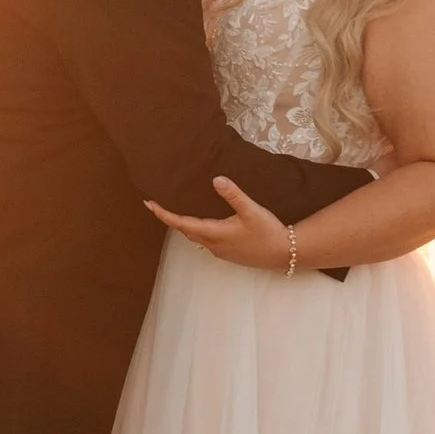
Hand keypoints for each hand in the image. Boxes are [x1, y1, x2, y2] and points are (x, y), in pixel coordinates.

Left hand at [145, 177, 300, 269]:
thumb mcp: (252, 210)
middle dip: (170, 218)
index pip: (181, 223)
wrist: (284, 254)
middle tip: (157, 204)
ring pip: (195, 236)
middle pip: (185, 231)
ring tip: (175, 210)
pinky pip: (205, 240)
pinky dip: (197, 229)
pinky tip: (203, 222)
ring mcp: (220, 251)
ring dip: (183, 224)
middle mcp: (213, 244)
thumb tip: (216, 179)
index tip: (150, 204)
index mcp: (214, 233)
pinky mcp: (229, 252)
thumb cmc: (267, 232)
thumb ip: (233, 195)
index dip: (164, 214)